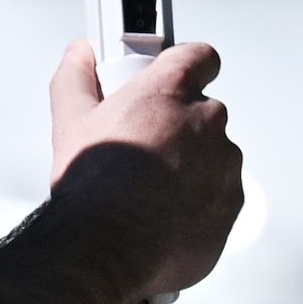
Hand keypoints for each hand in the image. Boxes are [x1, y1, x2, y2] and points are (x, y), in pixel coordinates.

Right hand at [46, 40, 244, 303]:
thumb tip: (80, 56)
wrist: (109, 247)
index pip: (200, 57)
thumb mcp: (71, 121)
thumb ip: (77, 78)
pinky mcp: (231, 207)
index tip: (172, 81)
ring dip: (191, 169)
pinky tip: (163, 218)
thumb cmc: (93, 185)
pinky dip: (199, 206)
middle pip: (203, 113)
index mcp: (172, 90)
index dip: (188, 67)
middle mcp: (207, 121)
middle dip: (178, 129)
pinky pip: (219, 198)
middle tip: (143, 150)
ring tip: (150, 192)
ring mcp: (225, 165)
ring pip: (213, 158)